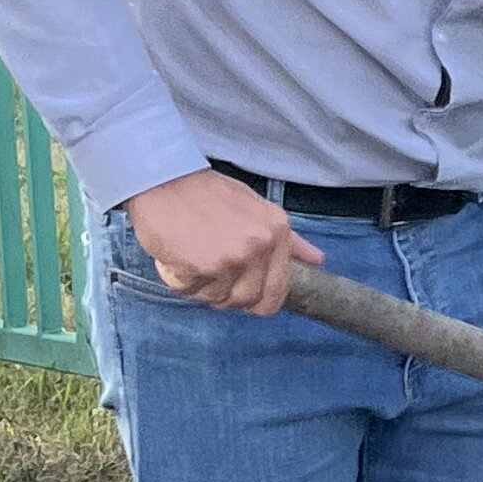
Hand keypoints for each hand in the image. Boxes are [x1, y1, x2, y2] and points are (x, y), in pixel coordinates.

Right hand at [124, 170, 322, 313]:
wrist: (165, 180)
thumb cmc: (209, 195)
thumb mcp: (258, 209)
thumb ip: (289, 240)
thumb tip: (317, 261)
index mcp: (277, 232)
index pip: (278, 291)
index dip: (259, 301)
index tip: (245, 297)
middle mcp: (259, 246)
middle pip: (246, 300)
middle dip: (225, 294)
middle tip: (209, 271)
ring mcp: (232, 257)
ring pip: (217, 298)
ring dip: (201, 286)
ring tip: (193, 256)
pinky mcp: (202, 266)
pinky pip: (190, 291)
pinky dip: (179, 279)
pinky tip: (177, 255)